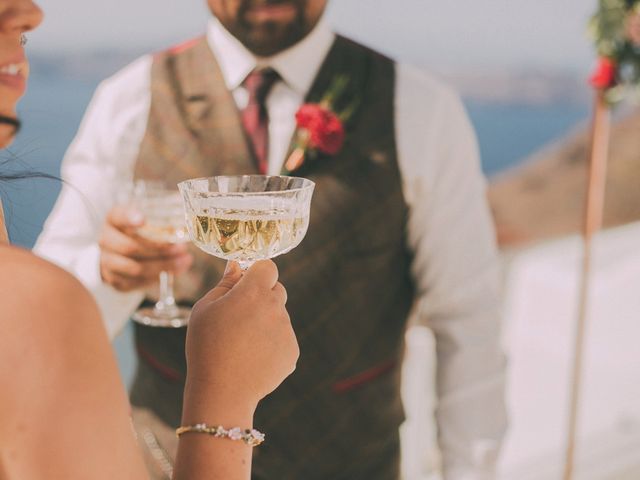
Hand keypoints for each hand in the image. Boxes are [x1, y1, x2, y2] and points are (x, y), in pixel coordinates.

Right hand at [98, 205, 192, 291]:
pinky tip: (175, 270)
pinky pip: (137, 282)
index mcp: (113, 219)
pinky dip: (158, 277)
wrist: (118, 255)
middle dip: (159, 248)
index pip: (118, 216)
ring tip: (184, 261)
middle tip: (181, 247)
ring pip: (135, 268)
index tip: (142, 219)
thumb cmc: (138, 233)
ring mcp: (107, 261)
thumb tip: (186, 214)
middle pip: (130, 247)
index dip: (129, 217)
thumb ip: (161, 217)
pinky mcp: (115, 280)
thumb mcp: (146, 220)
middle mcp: (106, 239)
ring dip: (163, 265)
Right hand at [185, 261, 298, 414]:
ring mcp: (287, 331)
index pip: (268, 267)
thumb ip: (225, 283)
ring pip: (279, 316)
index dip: (257, 273)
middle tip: (240, 316)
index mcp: (254, 293)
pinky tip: (252, 357)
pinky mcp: (292, 351)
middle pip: (277, 290)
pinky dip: (272, 343)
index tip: (246, 283)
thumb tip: (237, 266)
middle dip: (262, 296)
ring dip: (266, 322)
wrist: (222, 391)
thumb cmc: (206, 346)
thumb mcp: (205, 309)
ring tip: (242, 343)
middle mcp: (275, 308)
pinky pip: (283, 338)